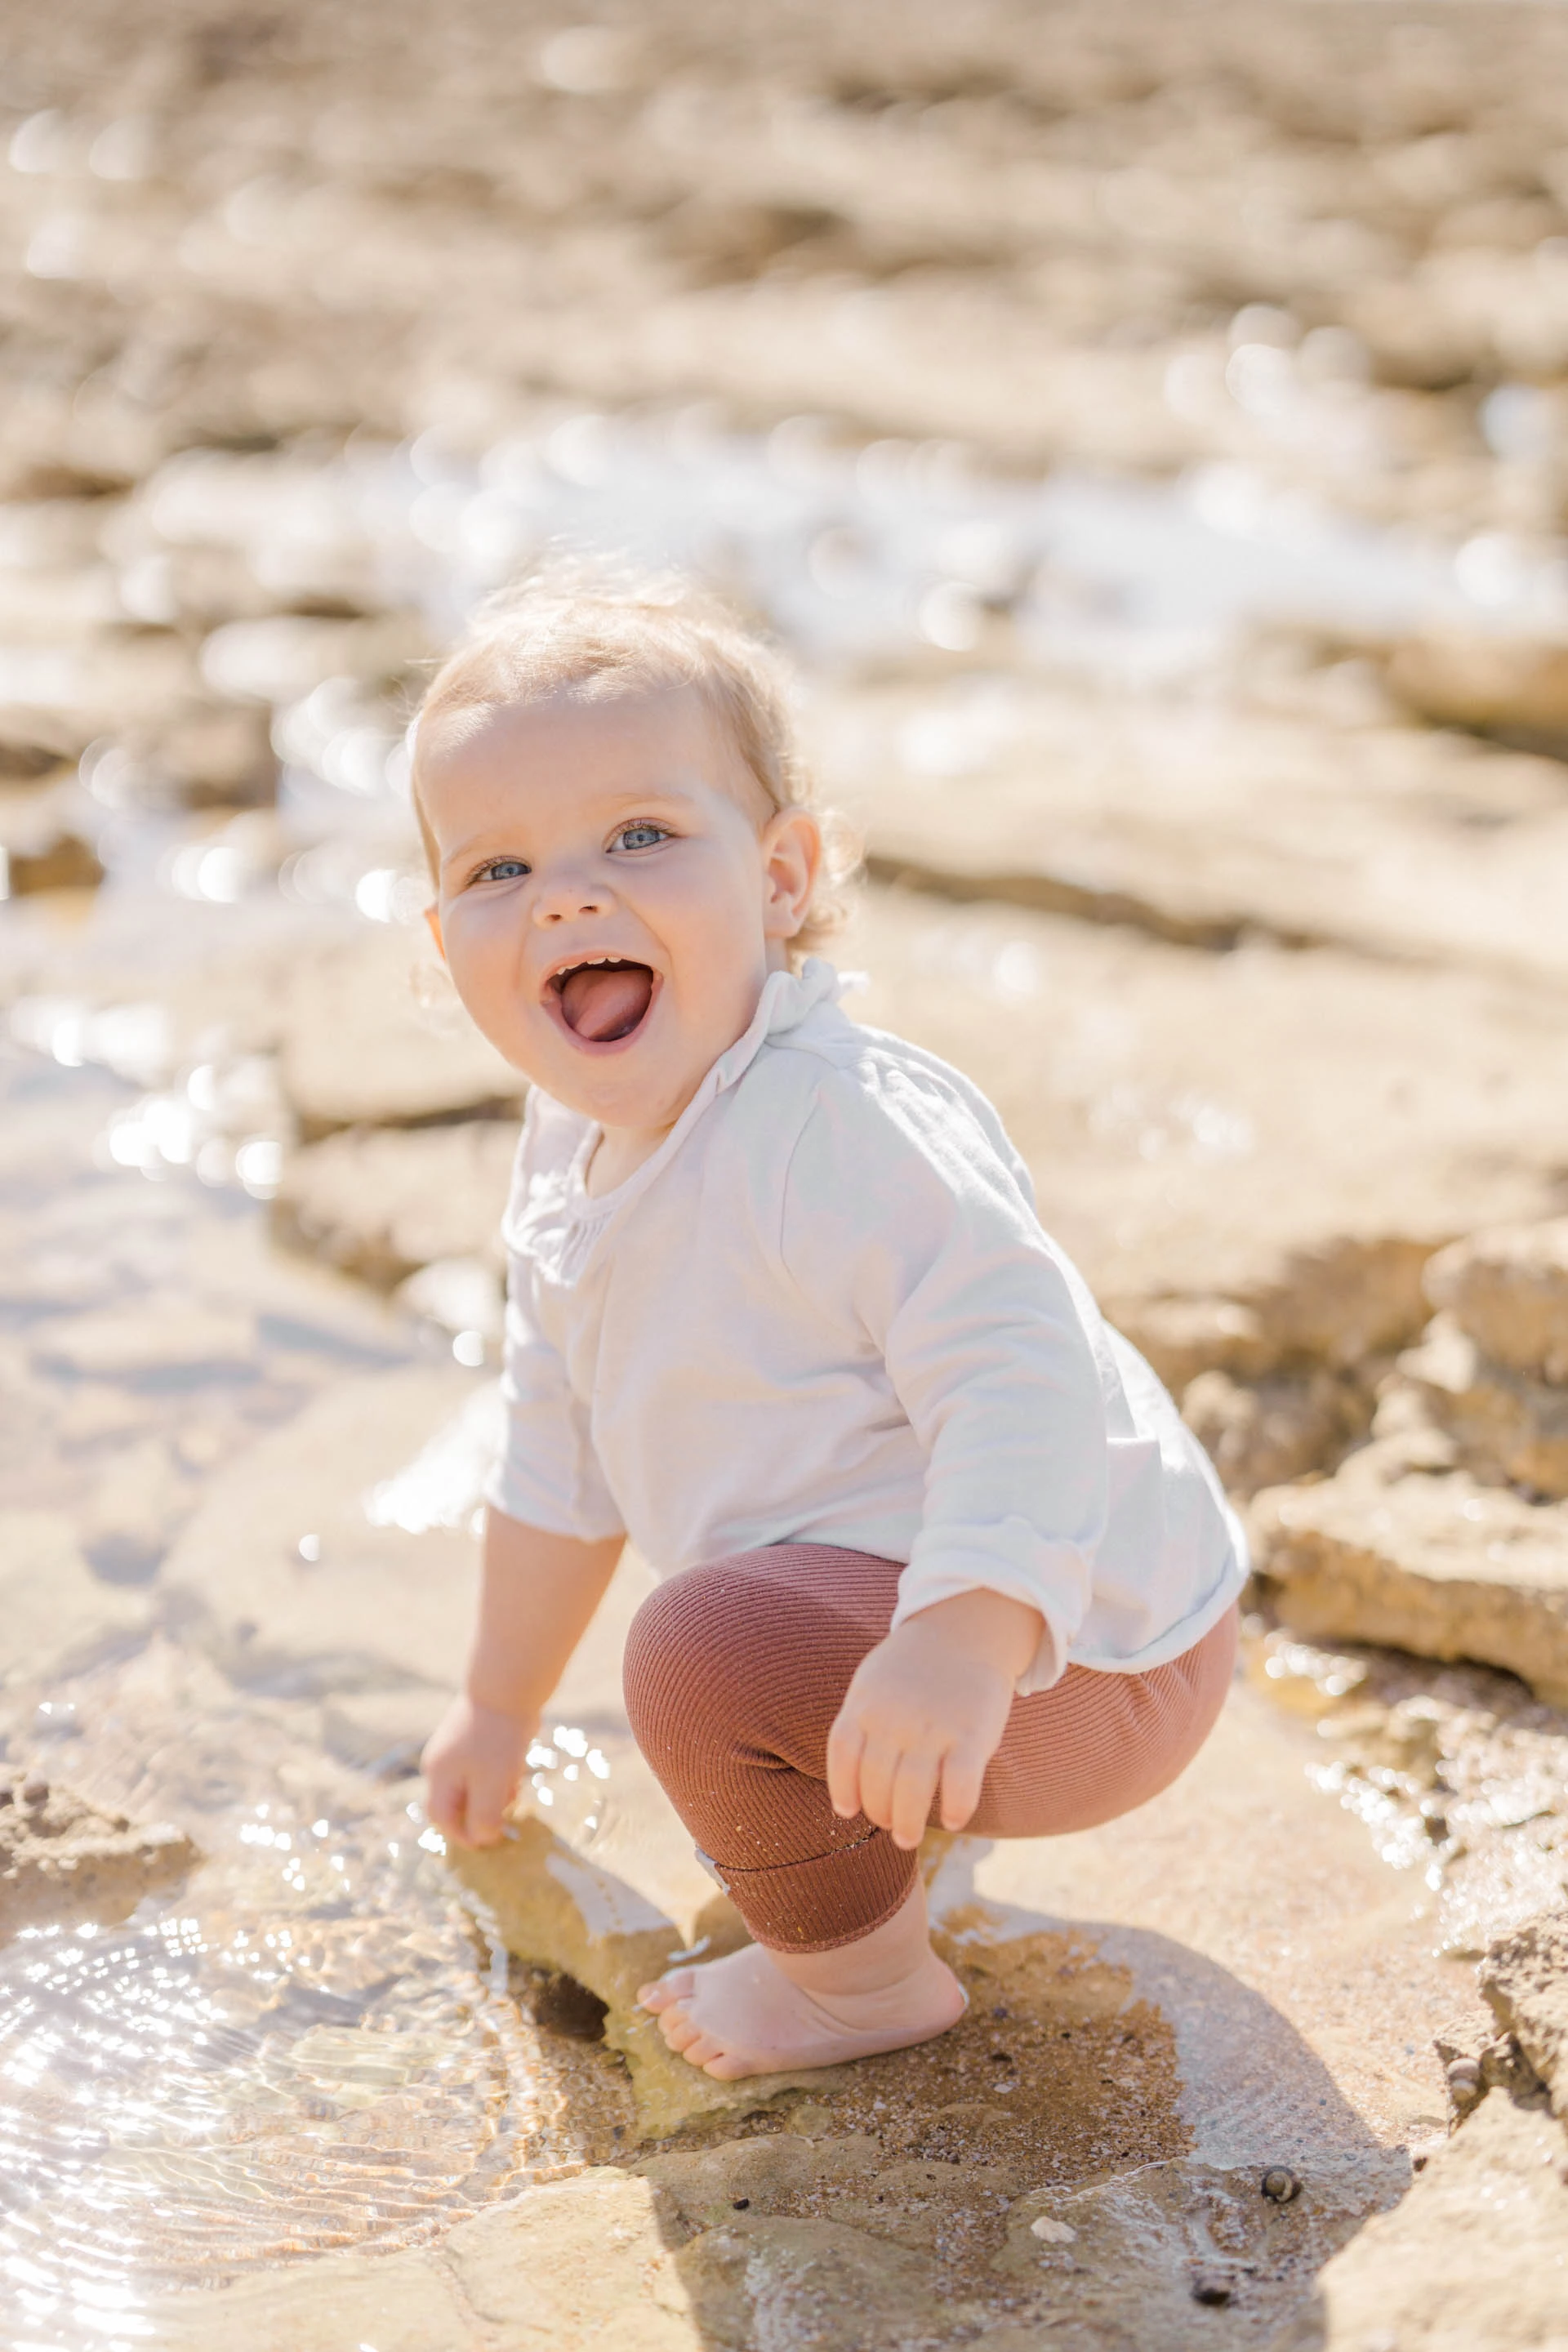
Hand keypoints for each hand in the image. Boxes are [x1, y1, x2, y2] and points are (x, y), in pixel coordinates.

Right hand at [421, 1692, 533, 1847]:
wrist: (508, 1685)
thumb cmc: (497, 1739)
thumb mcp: (493, 1785)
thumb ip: (484, 1817)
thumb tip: (482, 1840)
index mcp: (439, 1775)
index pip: (442, 1818)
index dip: (463, 1835)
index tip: (490, 1842)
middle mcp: (442, 1761)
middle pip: (458, 1801)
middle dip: (483, 1811)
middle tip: (508, 1807)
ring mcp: (456, 1745)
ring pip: (474, 1783)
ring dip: (495, 1791)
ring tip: (515, 1783)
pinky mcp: (474, 1733)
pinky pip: (484, 1764)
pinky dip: (500, 1772)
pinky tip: (516, 1765)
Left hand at [825, 1590, 1044, 1850]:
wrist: (966, 1627)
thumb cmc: (914, 1666)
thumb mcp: (873, 1682)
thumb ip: (860, 1724)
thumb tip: (848, 1784)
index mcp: (865, 1703)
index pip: (842, 1756)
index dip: (842, 1789)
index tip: (848, 1810)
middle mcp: (894, 1718)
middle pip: (876, 1783)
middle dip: (880, 1813)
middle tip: (891, 1824)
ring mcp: (933, 1727)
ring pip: (912, 1794)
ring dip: (908, 1824)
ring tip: (908, 1838)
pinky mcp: (972, 1734)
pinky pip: (960, 1786)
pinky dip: (955, 1809)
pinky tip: (953, 1819)